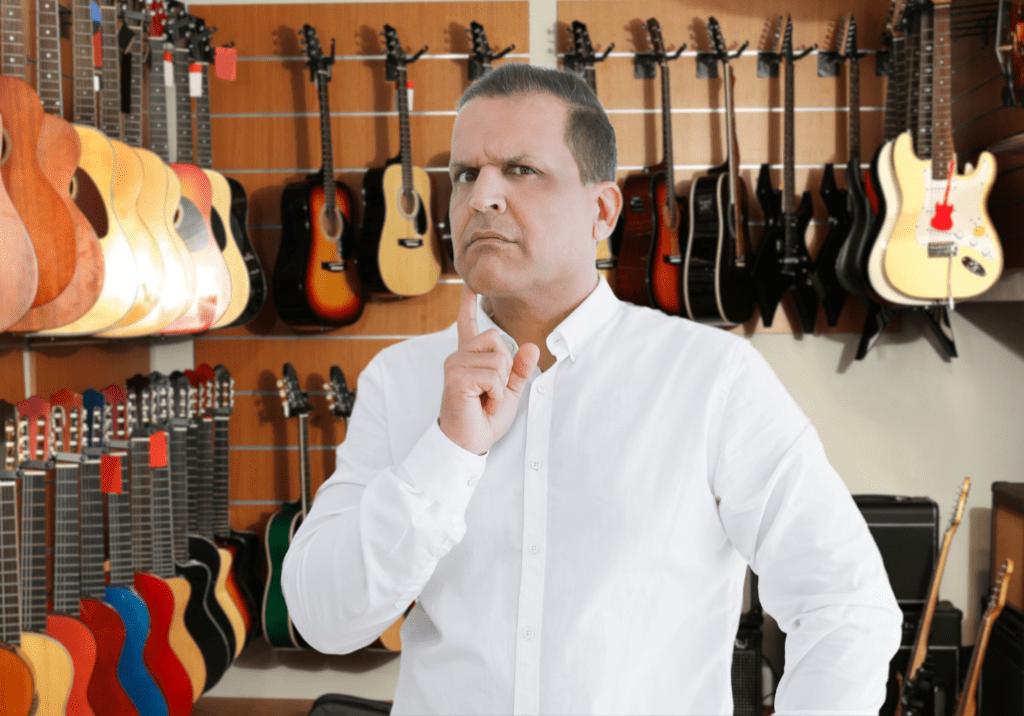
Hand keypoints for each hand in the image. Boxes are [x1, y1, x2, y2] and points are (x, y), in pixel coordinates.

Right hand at [438, 285, 539, 454]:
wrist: (468, 442)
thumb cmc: (484, 418)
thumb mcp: (509, 391)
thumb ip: (519, 369)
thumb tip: (531, 346)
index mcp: (470, 357)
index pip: (468, 323)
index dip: (469, 302)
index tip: (470, 283)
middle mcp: (459, 356)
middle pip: (497, 338)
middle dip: (506, 367)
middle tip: (492, 391)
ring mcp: (455, 365)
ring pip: (499, 358)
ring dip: (501, 384)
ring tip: (486, 399)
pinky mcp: (456, 378)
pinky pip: (493, 374)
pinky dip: (496, 392)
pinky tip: (483, 402)